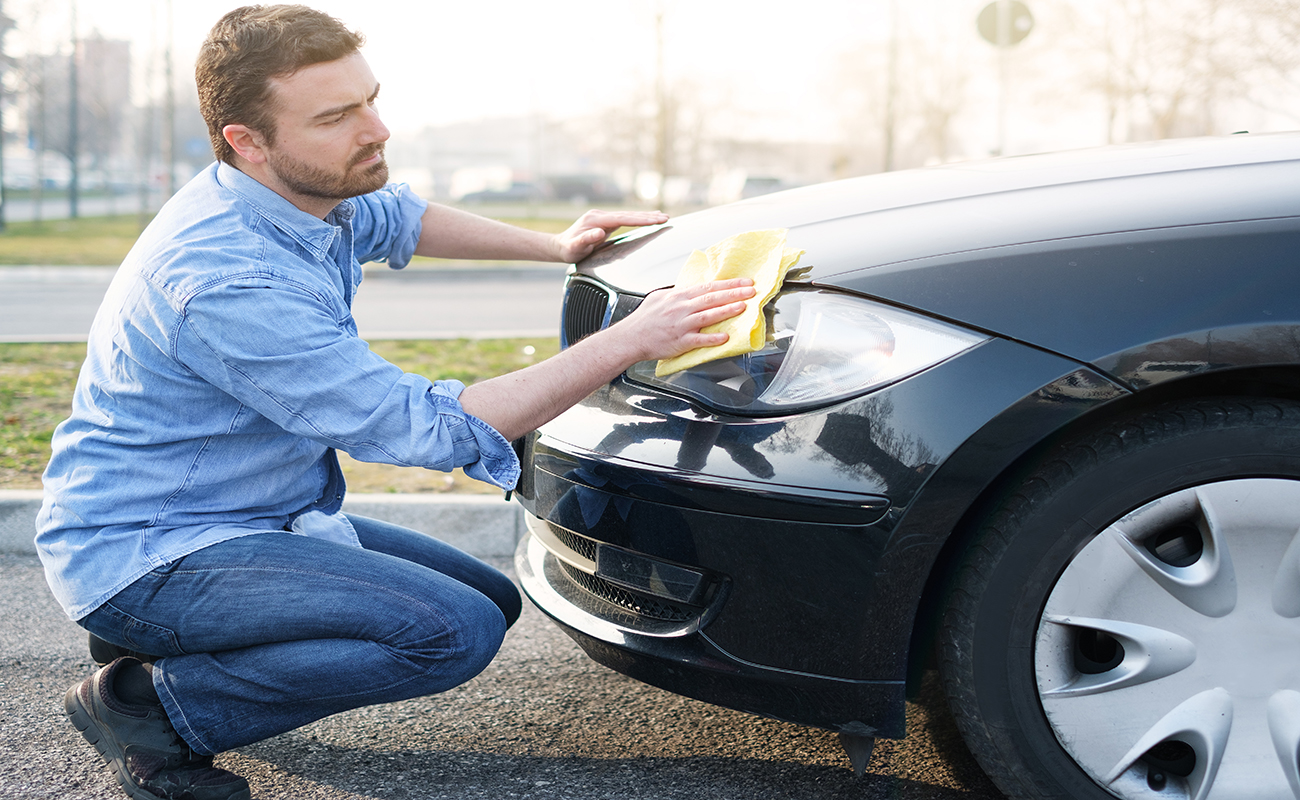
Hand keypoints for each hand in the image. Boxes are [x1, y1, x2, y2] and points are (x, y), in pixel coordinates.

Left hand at [551, 209, 668, 263]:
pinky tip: (646, 219)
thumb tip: (599, 233)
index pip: (624, 218)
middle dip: (648, 216)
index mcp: (597, 219)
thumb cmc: (568, 250)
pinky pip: (625, 219)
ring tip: (662, 216)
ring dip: (645, 216)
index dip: (641, 219)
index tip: (656, 219)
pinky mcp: (605, 222)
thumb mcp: (574, 247)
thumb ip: (586, 239)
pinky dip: (637, 219)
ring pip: (628, 216)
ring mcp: (603, 218)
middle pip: (628, 215)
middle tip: (666, 217)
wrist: (559, 247)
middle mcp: (601, 216)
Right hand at [611, 278, 756, 363]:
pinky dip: (712, 338)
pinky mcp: (680, 341)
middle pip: (712, 298)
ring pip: (708, 315)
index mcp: (679, 296)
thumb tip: (694, 290)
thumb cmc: (645, 320)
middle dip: (734, 293)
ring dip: (727, 310)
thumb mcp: (661, 298)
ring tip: (742, 307)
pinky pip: (699, 339)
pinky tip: (725, 337)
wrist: (631, 338)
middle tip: (751, 291)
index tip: (745, 282)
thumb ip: (679, 294)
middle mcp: (681, 308)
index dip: (729, 283)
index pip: (708, 286)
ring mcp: (681, 325)